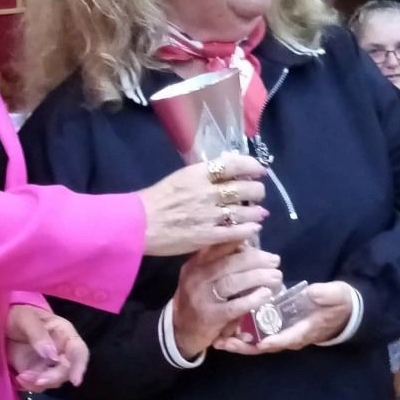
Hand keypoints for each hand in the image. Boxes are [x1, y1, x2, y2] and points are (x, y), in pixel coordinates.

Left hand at [5, 303, 87, 390]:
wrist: (4, 324)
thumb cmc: (19, 315)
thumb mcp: (26, 318)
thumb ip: (38, 334)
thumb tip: (52, 354)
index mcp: (64, 334)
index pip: (79, 351)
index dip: (79, 366)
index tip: (75, 381)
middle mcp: (62, 351)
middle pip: (67, 370)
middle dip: (53, 378)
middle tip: (37, 380)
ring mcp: (49, 364)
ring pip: (53, 381)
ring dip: (38, 382)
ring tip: (22, 375)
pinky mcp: (37, 372)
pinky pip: (38, 385)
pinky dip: (30, 385)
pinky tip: (20, 377)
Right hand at [140, 157, 267, 256]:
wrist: (139, 224)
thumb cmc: (157, 199)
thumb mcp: (181, 177)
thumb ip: (204, 174)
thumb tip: (227, 169)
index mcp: (199, 174)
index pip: (234, 164)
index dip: (252, 166)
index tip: (259, 170)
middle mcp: (209, 192)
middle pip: (246, 188)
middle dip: (257, 191)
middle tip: (257, 194)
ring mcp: (210, 215)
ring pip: (245, 211)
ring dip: (256, 212)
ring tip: (259, 213)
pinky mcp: (208, 235)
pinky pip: (237, 232)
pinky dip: (249, 229)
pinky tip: (253, 228)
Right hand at [171, 243, 285, 359]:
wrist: (179, 330)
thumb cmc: (197, 298)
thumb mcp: (201, 275)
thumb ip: (219, 261)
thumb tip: (247, 244)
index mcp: (196, 263)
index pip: (217, 245)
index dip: (237, 236)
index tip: (256, 229)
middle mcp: (196, 277)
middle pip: (229, 263)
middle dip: (256, 259)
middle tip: (275, 260)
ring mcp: (202, 297)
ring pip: (233, 282)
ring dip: (258, 277)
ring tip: (276, 276)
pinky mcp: (211, 317)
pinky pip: (234, 306)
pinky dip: (252, 299)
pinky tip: (266, 294)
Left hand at [213, 282, 355, 355]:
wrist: (340, 310)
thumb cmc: (338, 303)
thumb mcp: (336, 296)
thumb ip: (326, 295)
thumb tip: (313, 292)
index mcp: (305, 330)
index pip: (288, 338)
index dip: (275, 341)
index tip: (261, 343)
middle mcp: (290, 336)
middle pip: (265, 346)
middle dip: (245, 347)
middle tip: (225, 344)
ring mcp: (281, 334)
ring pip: (257, 343)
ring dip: (238, 343)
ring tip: (217, 341)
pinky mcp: (275, 328)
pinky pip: (256, 335)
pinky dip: (240, 334)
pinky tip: (223, 331)